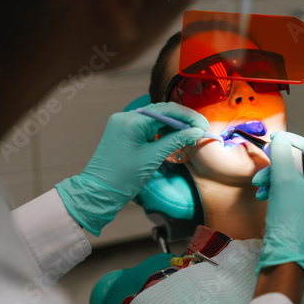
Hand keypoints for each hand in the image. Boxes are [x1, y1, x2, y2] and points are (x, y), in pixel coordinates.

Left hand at [55, 102, 207, 235]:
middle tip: (201, 130)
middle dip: (182, 121)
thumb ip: (176, 141)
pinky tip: (175, 138)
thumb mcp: (153, 157)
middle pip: (161, 112)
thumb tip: (196, 131)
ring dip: (173, 126)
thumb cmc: (122, 177)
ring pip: (155, 119)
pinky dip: (162, 132)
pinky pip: (147, 127)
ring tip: (190, 136)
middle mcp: (125, 117)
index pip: (166, 110)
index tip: (203, 125)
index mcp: (131, 121)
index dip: (188, 117)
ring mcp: (123, 124)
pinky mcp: (123, 132)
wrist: (99, 192)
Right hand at [253, 132, 303, 279]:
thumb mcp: (283, 179)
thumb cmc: (289, 217)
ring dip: (274, 177)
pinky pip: (291, 193)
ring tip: (259, 183)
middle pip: (301, 166)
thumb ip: (281, 153)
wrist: (284, 252)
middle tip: (265, 159)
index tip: (276, 138)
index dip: (292, 142)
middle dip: (279, 163)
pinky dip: (276, 190)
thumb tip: (280, 140)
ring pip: (294, 180)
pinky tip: (264, 193)